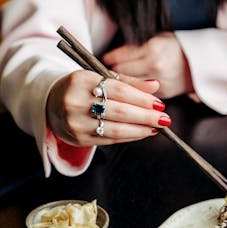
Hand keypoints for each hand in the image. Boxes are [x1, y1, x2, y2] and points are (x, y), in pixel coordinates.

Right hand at [46, 70, 170, 146]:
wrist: (50, 102)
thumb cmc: (82, 88)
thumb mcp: (100, 78)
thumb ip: (129, 82)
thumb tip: (155, 85)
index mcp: (81, 80)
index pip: (119, 91)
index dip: (142, 99)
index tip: (160, 104)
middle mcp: (75, 102)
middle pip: (120, 112)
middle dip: (146, 117)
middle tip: (164, 119)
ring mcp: (76, 123)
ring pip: (116, 129)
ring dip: (141, 130)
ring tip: (156, 128)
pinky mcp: (79, 139)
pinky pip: (110, 139)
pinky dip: (129, 136)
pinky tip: (142, 133)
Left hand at [102, 32, 192, 98]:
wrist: (199, 64)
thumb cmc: (175, 49)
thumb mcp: (155, 40)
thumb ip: (135, 49)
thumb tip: (111, 58)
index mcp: (152, 51)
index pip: (119, 58)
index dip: (109, 59)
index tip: (105, 60)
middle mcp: (156, 68)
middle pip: (121, 75)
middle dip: (112, 74)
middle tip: (108, 73)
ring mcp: (160, 83)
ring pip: (130, 88)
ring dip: (122, 86)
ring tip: (119, 82)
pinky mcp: (163, 94)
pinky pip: (142, 95)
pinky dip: (135, 93)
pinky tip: (133, 90)